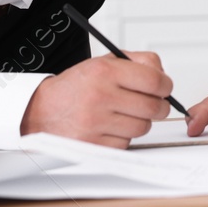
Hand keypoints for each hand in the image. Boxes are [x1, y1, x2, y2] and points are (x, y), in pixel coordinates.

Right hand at [19, 52, 171, 146]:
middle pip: (153, 107)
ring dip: (140, 122)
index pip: (154, 81)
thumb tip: (163, 75)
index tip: (164, 88)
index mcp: (105, 72)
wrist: (41, 110)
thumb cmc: (76, 87)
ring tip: (126, 114)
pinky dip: (124, 137)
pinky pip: (127, 143)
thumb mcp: (103, 62)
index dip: (166, 86)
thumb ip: (137, 62)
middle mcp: (101, 96)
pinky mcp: (94, 144)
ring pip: (142, 127)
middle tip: (152, 104)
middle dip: (158, 106)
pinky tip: (112, 127)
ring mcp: (97, 122)